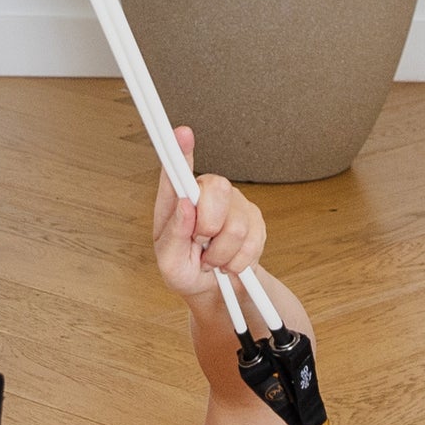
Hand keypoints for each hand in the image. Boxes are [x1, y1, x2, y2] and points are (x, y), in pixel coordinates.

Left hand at [152, 128, 266, 296]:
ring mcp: (233, 203)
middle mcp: (205, 193)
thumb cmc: (186, 271)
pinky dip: (239, 261)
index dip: (181, 150)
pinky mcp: (255, 218)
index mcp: (177, 200)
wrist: (217, 292)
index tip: (182, 133)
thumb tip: (184, 205)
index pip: (178, 169)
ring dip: (222, 254)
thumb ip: (173, 234)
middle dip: (207, 227)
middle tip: (200, 245)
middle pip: (216, 189)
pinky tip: (228, 261)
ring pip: (236, 224)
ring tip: (212, 259)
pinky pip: (254, 239)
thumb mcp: (169, 263)